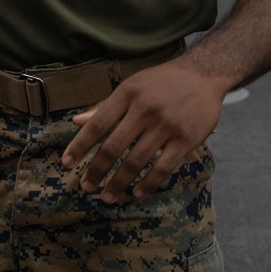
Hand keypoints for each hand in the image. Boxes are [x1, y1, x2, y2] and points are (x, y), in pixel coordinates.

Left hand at [61, 59, 226, 202]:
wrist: (203, 74)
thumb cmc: (160, 82)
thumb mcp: (130, 87)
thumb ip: (104, 107)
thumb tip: (76, 121)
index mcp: (126, 95)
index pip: (98, 124)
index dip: (80, 145)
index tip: (67, 163)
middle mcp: (144, 110)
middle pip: (114, 146)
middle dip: (97, 170)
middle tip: (86, 187)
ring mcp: (166, 125)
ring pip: (136, 160)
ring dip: (119, 182)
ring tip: (107, 197)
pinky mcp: (186, 139)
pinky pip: (164, 167)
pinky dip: (149, 183)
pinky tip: (137, 193)